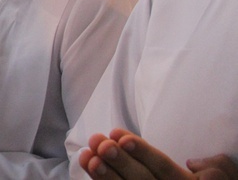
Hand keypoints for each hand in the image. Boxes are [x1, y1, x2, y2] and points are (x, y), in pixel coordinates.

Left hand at [80, 129, 237, 178]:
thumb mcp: (221, 177)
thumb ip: (215, 169)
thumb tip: (193, 163)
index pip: (162, 167)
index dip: (141, 152)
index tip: (118, 136)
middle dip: (120, 162)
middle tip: (101, 145)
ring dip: (104, 176)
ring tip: (89, 157)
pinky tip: (88, 166)